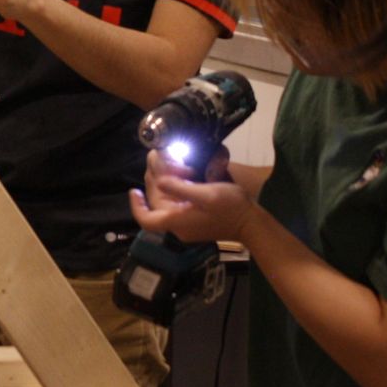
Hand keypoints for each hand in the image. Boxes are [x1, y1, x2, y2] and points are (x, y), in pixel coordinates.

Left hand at [129, 147, 254, 243]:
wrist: (251, 222)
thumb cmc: (230, 208)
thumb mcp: (205, 195)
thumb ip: (180, 188)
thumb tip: (159, 181)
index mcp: (177, 221)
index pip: (147, 219)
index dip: (136, 206)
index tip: (134, 191)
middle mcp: (178, 225)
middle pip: (156, 204)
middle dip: (154, 182)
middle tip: (158, 160)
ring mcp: (186, 223)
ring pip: (165, 202)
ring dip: (164, 183)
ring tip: (171, 165)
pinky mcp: (194, 219)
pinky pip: (176, 204)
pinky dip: (174, 189)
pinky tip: (180, 176)